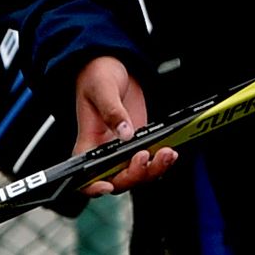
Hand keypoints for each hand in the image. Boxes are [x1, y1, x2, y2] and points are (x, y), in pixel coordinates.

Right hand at [72, 54, 174, 196]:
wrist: (113, 67)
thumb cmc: (97, 76)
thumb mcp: (102, 89)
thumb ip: (112, 111)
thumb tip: (125, 133)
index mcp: (87, 143)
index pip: (84, 176)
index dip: (93, 187)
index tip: (108, 186)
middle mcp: (104, 152)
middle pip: (117, 179)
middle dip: (134, 174)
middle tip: (146, 155)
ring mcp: (122, 150)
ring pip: (137, 174)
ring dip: (153, 169)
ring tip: (166, 153)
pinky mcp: (138, 144)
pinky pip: (149, 162)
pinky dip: (160, 161)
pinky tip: (170, 151)